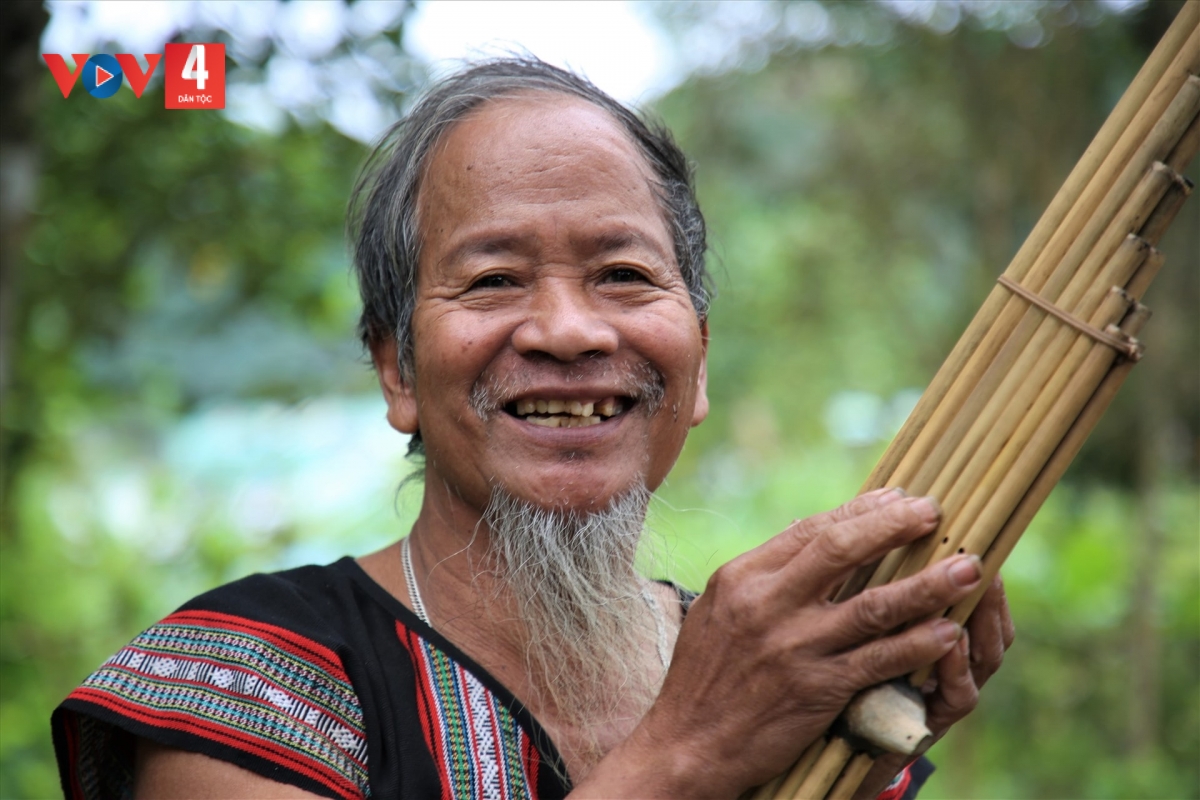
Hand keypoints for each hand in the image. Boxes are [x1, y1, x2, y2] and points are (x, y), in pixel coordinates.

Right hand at [572, 488, 985, 798]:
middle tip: (935, 512)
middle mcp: (767, 604)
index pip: (811, 530)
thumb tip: (814, 536)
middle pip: (842, 550)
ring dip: (928, 584)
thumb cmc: (705, 676)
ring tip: (967, 568)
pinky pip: (880, 659)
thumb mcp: (718, 610)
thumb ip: (764, 577)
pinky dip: (918, 643)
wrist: (687, 745)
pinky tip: (948, 632)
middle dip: (896, 526)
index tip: (899, 497)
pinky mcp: (816, 689)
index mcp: (742, 578)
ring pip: (875, 605)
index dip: (861, 511)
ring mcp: (793, 647)